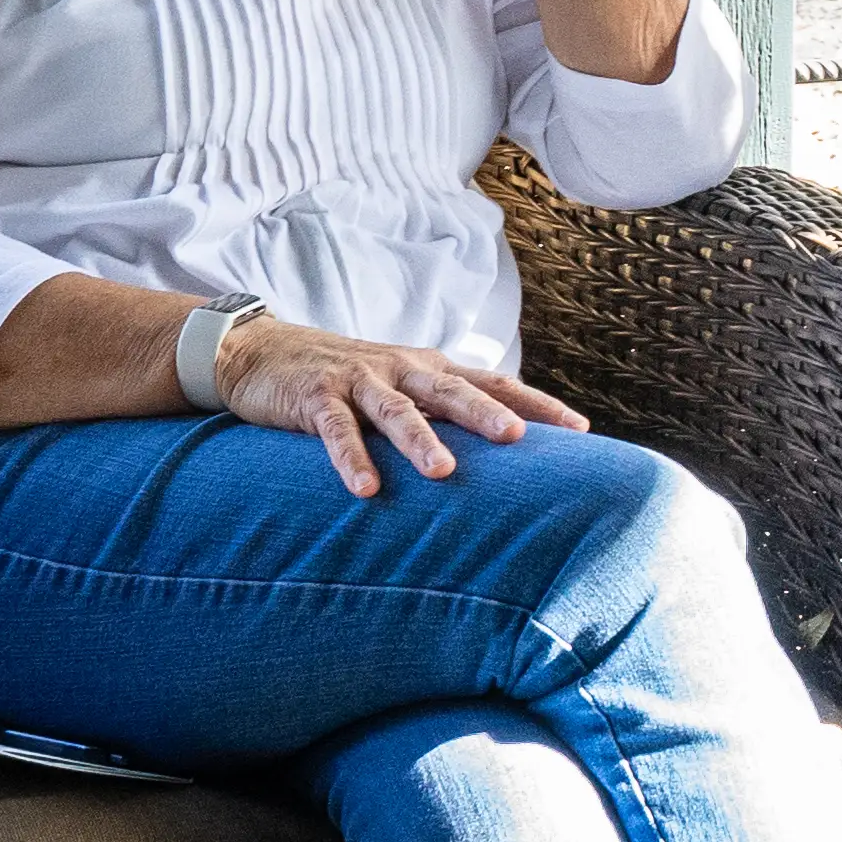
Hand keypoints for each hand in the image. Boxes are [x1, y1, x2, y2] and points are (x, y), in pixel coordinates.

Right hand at [217, 316, 584, 496]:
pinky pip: (337, 431)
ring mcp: (358, 381)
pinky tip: (365, 490)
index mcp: (429, 368)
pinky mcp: (316, 398)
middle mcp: (401, 369)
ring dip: (421, 441)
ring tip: (444, 472)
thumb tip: (500, 447)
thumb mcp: (399, 385)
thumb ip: (441, 409)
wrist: (260, 351)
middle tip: (519, 439)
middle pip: (452, 390)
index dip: (536, 403)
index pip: (493, 380)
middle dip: (487, 413)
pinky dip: (351, 459)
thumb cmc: (343, 377)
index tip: (581, 430)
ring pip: (397, 411)